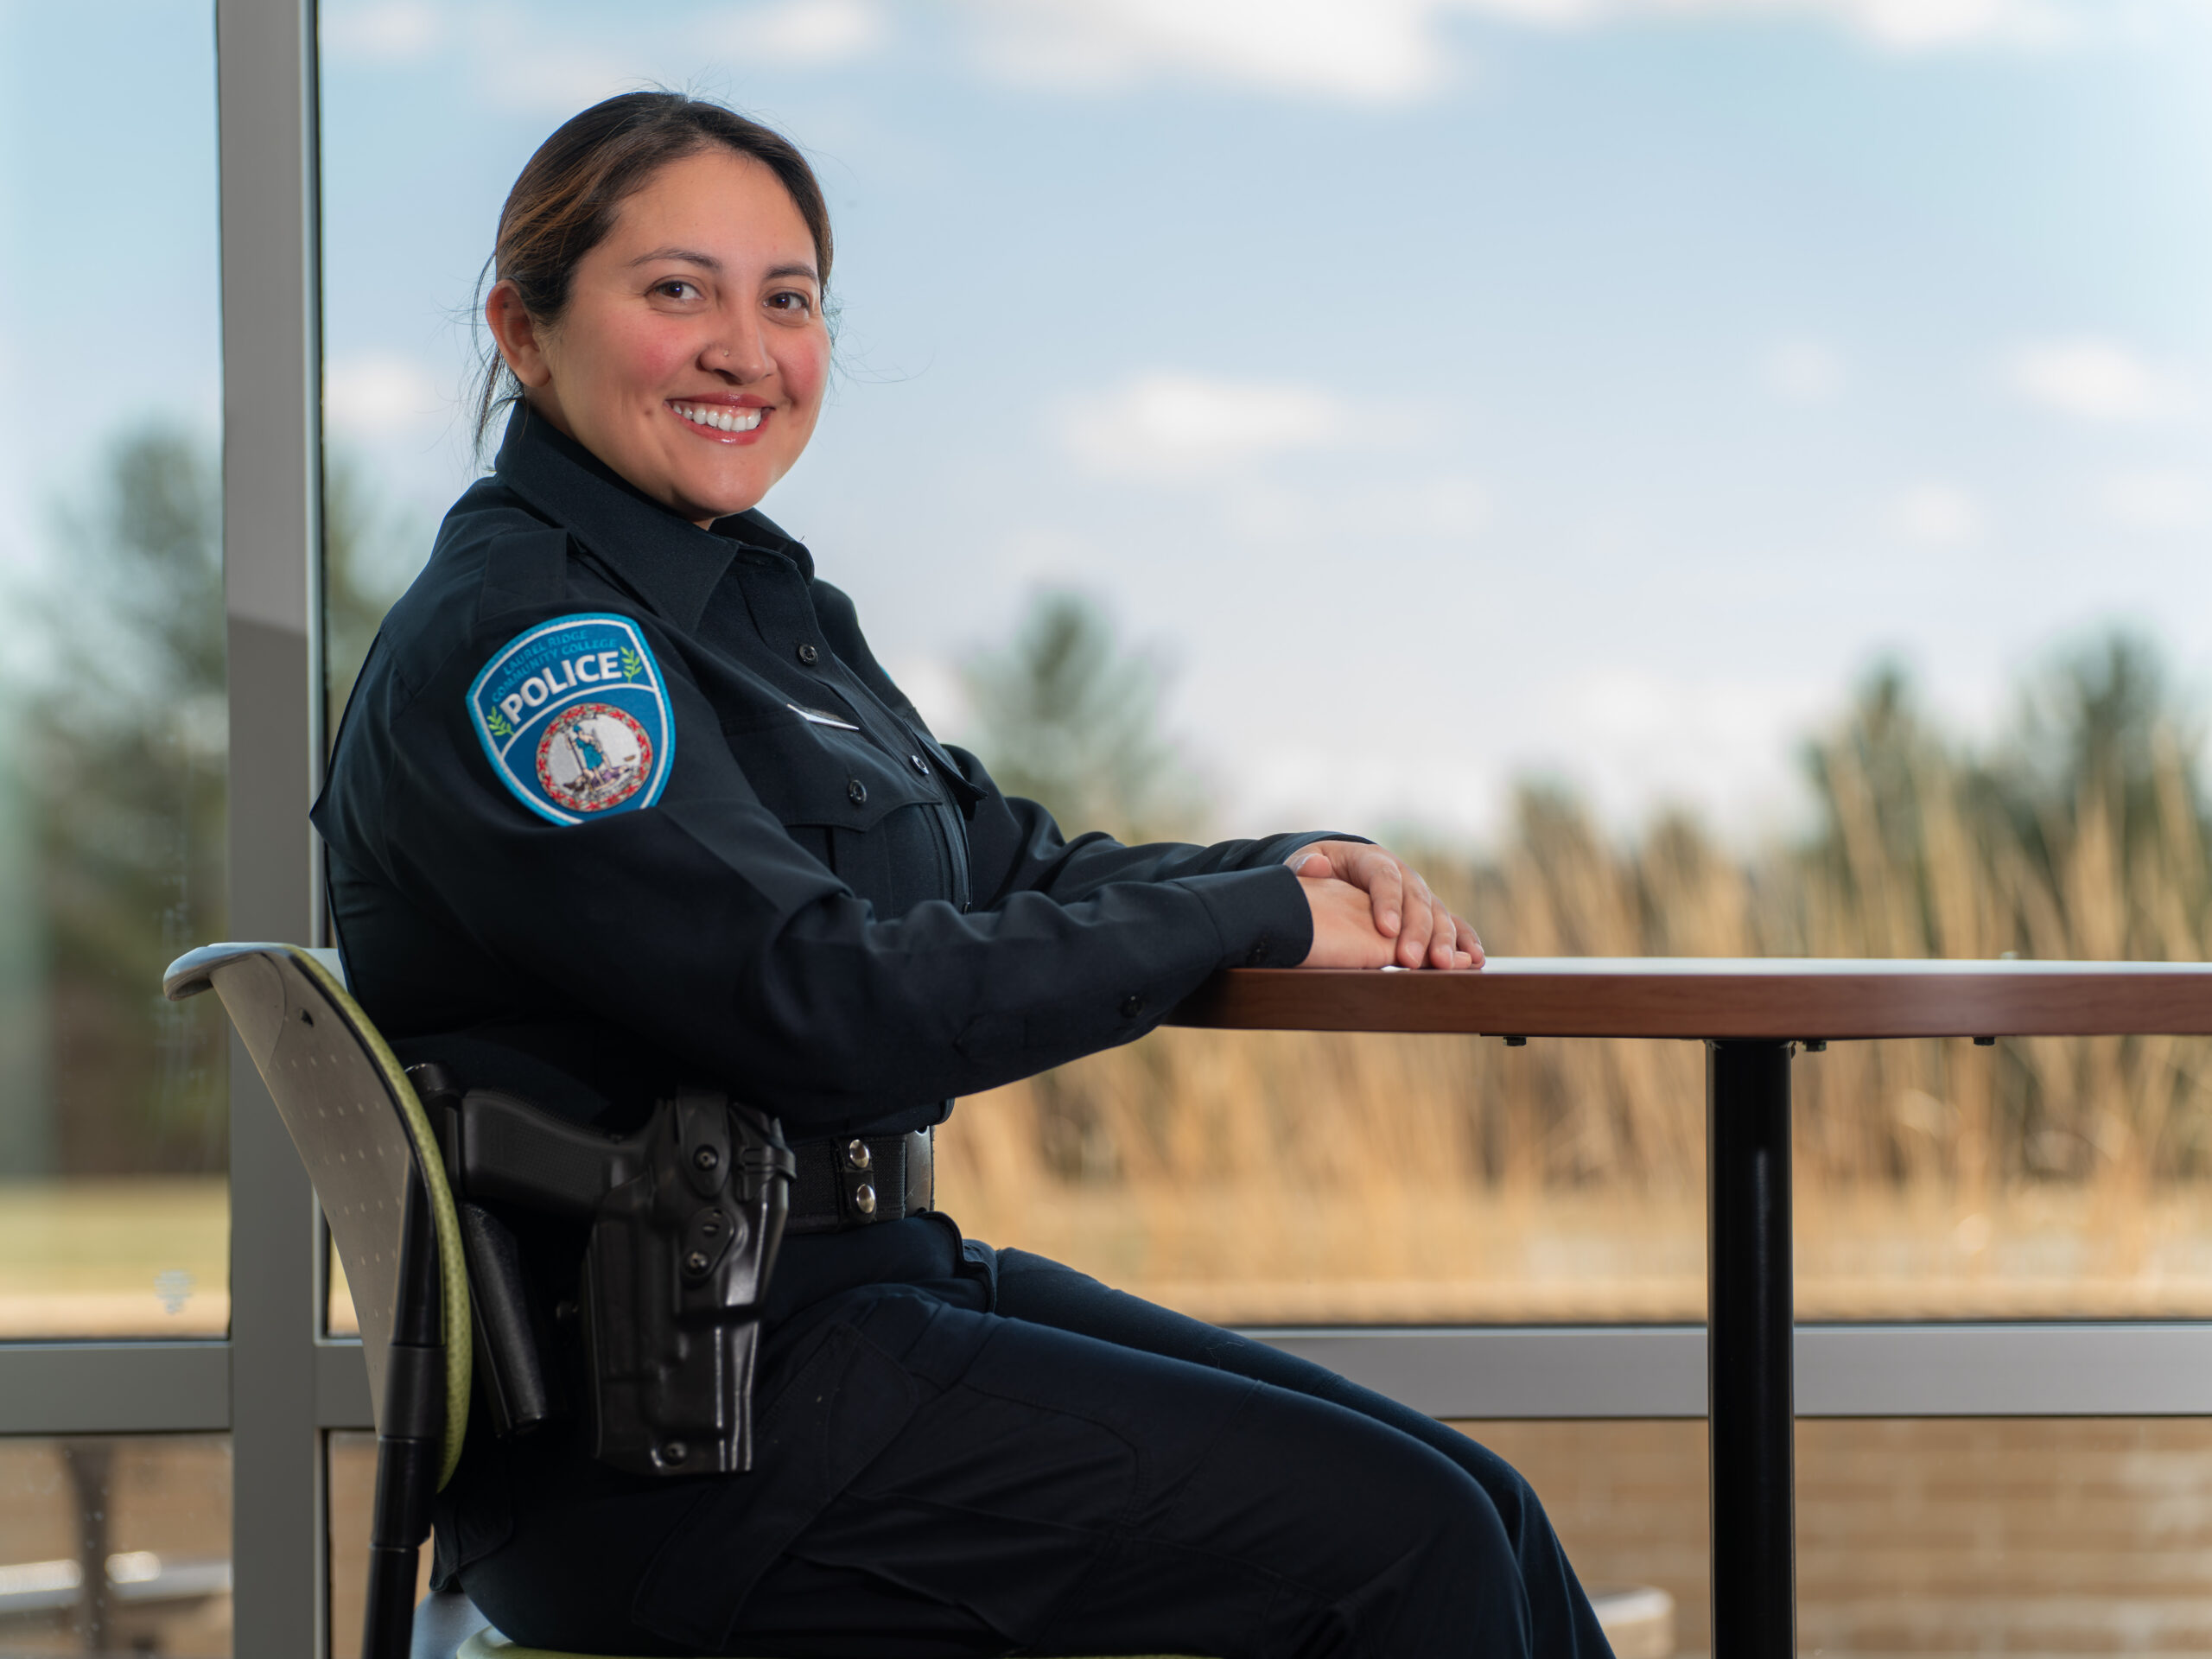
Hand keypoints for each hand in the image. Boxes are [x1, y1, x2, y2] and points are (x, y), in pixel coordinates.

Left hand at [1288, 841, 1483, 969]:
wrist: (1343, 870)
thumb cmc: (1322, 868)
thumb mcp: (1306, 861)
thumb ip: (1304, 865)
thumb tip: (1315, 866)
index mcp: (1373, 859)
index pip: (1384, 877)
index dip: (1387, 902)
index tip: (1385, 929)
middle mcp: (1404, 875)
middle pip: (1416, 899)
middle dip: (1417, 931)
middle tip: (1411, 960)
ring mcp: (1419, 894)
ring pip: (1438, 914)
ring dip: (1444, 941)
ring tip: (1445, 965)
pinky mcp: (1429, 913)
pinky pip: (1452, 925)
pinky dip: (1464, 941)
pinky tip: (1473, 960)